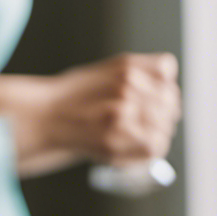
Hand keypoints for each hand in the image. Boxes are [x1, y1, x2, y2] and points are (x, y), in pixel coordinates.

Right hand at [10, 53, 181, 175]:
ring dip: (158, 133)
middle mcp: (126, 85)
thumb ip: (141, 71)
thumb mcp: (106, 70)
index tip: (155, 96)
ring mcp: (121, 113)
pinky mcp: (116, 139)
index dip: (163, 86)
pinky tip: (136, 147)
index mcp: (126, 65)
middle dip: (165, 112)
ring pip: (165, 126)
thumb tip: (171, 87)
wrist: (45, 117)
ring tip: (139, 136)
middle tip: (148, 121)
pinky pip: (155, 147)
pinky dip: (150, 150)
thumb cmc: (75, 96)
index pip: (167, 72)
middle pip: (170, 100)